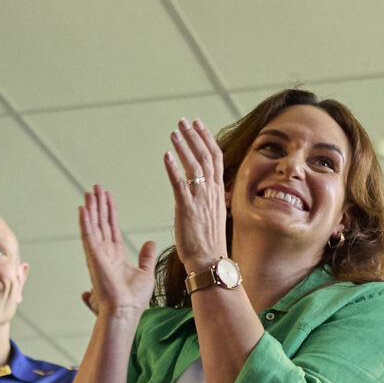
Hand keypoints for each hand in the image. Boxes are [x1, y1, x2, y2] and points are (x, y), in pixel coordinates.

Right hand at [79, 186, 155, 318]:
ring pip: (93, 226)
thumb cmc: (134, 299)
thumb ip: (145, 257)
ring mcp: (98, 255)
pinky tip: (83, 208)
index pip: (112, 228)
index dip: (110, 211)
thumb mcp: (145, 272)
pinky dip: (85, 222)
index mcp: (116, 256)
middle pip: (101, 223)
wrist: (126, 311)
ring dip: (91, 208)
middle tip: (96, 188)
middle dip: (99, 205)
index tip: (107, 197)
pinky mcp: (93, 257)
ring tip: (90, 192)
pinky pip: (88, 235)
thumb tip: (149, 242)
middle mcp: (104, 253)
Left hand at [162, 119, 229, 273]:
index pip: (215, 157)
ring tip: (174, 132)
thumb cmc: (209, 242)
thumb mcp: (212, 213)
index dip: (206, 138)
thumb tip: (203, 186)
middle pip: (206, 156)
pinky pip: (180, 185)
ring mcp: (200, 200)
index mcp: (217, 192)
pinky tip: (166, 156)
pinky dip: (174, 169)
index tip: (198, 124)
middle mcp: (210, 192)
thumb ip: (208, 196)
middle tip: (183, 121)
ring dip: (184, 147)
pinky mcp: (187, 210)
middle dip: (194, 136)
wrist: (209, 261)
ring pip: (194, 166)